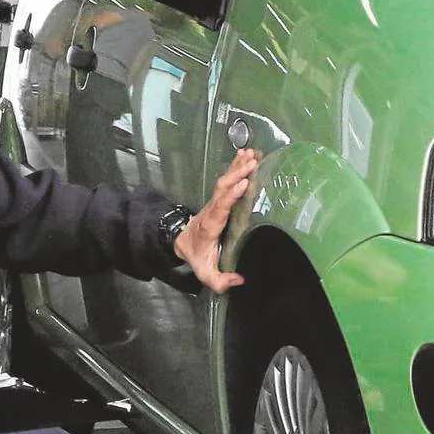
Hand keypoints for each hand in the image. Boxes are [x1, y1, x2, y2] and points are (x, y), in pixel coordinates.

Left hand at [173, 148, 260, 293]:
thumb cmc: (197, 256)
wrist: (180, 243)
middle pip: (223, 188)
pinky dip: (235, 165)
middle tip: (252, 162)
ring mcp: (214, 201)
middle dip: (237, 174)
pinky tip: (245, 154)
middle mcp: (212, 209)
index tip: (244, 182)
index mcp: (210, 225)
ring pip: (224, 180)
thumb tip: (240, 279)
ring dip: (237, 166)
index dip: (232, 195)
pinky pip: (226, 179)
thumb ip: (220, 280)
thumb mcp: (205, 273)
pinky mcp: (218, 197)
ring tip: (252, 153)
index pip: (221, 207)